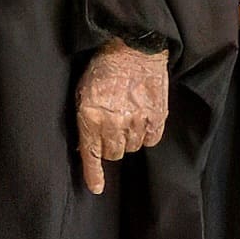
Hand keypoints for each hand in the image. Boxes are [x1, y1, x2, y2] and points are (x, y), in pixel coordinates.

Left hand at [74, 43, 167, 193]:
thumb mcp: (82, 93)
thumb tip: (84, 148)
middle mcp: (113, 124)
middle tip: (112, 127)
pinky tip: (142, 117)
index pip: (91, 155)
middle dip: (110, 145)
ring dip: (128, 138)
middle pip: (113, 154)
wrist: (134, 48)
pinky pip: (151, 140)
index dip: (93, 175)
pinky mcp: (157, 118)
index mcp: (90, 118)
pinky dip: (146, 133)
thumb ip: (83, 122)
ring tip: (127, 116)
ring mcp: (137, 122)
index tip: (96, 189)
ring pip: (132, 148)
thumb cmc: (104, 69)